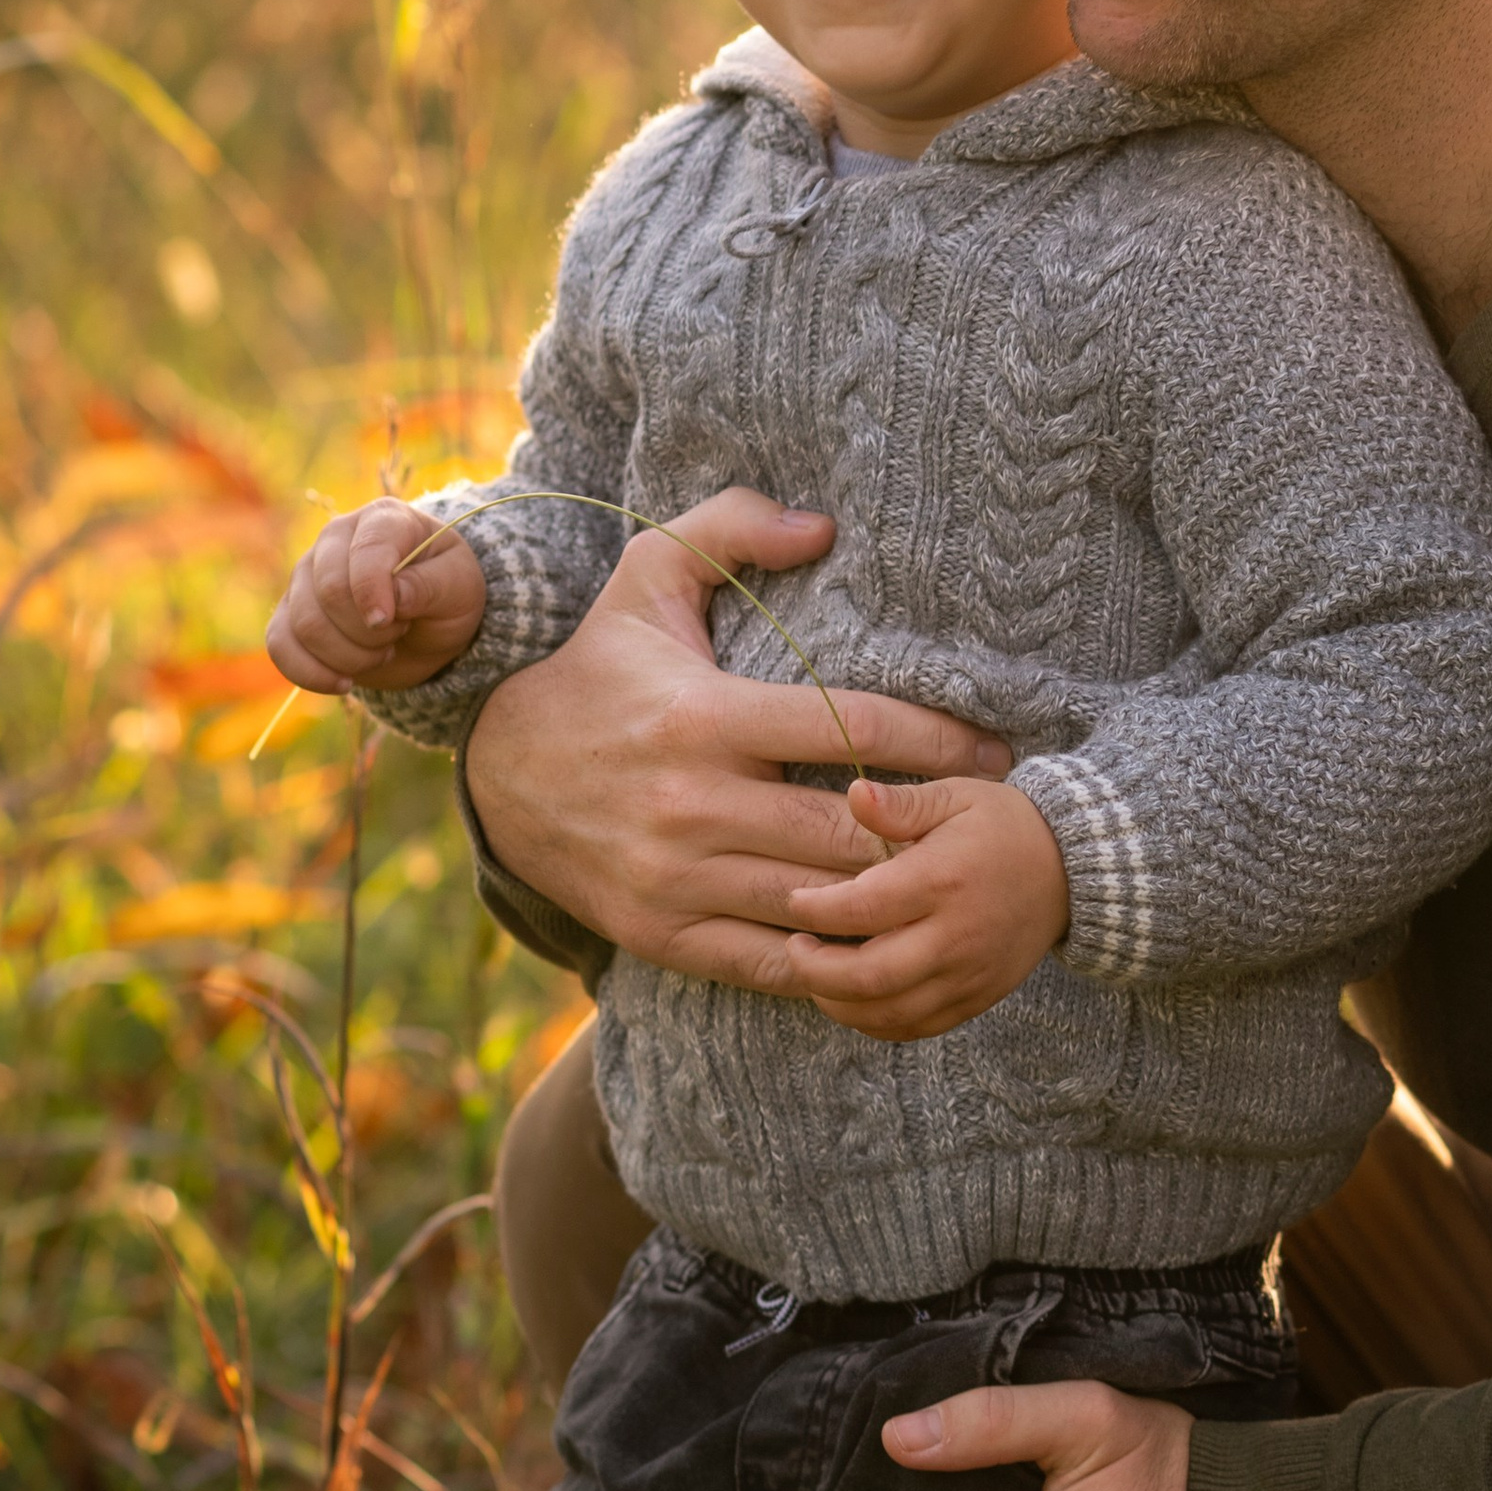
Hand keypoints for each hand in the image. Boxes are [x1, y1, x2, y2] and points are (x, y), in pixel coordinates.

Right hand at [269, 500, 486, 692]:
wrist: (430, 624)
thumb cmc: (447, 594)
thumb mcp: (459, 587)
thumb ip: (430, 585)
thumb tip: (394, 596)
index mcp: (382, 520)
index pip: (364, 550)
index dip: (372, 591)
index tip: (390, 621)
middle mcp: (335, 539)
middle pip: (329, 591)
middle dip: (368, 631)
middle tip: (398, 633)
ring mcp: (306, 575)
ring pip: (305, 625)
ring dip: (349, 656)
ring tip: (381, 651)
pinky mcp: (290, 613)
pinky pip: (280, 645)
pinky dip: (311, 673)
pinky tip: (344, 682)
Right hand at [462, 489, 1013, 975]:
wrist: (497, 772)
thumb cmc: (599, 666)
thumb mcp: (648, 574)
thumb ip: (732, 528)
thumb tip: (823, 527)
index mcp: (706, 715)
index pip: (850, 727)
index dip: (938, 739)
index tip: (994, 749)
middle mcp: (693, 802)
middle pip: (848, 830)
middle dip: (929, 830)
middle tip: (992, 825)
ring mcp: (676, 877)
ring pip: (818, 903)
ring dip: (893, 898)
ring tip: (955, 884)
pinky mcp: (661, 933)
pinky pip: (770, 962)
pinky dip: (833, 958)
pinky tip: (881, 938)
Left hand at [776, 777, 1068, 1038]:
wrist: (1071, 870)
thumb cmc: (1002, 825)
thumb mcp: (955, 796)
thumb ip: (901, 803)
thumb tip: (854, 793)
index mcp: (942, 880)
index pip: (862, 908)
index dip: (815, 910)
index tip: (796, 900)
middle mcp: (955, 936)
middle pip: (869, 976)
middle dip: (815, 970)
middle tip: (795, 947)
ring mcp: (968, 975)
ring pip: (888, 1013)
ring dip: (838, 1003)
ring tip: (817, 976)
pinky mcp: (976, 999)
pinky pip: (915, 1028)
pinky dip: (874, 1022)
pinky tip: (853, 999)